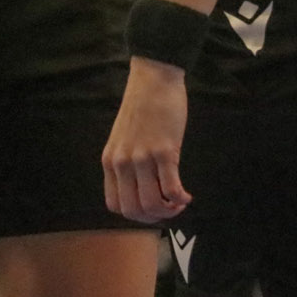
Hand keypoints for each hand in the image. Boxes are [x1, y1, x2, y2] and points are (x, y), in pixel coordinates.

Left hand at [101, 58, 191, 222]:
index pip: (115, 205)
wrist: (154, 78)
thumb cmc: (142, 106)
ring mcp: (142, 158)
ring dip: (169, 211)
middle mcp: (122, 163)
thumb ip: (127, 163)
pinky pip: (171, 189)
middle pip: (133, 211)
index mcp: (110, 161)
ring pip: (152, 205)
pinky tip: (187, 195)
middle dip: (153, 218)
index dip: (135, 215)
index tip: (150, 209)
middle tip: (168, 210)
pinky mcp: (164, 151)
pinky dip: (181, 199)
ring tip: (179, 202)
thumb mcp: (123, 138)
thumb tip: (142, 189)